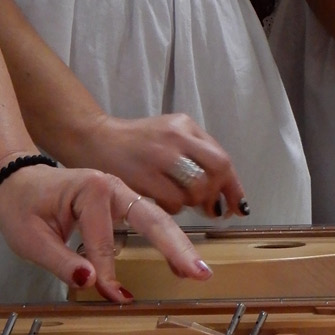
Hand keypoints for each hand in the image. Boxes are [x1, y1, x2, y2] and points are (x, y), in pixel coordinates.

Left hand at [0, 165, 212, 301]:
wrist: (17, 182)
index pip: (104, 242)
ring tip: (197, 271)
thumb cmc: (21, 208)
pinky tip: (180, 261)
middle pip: (151, 219)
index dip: (107, 273)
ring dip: (178, 245)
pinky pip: (148, 221)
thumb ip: (62, 262)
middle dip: (176, 247)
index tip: (111, 298)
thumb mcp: (30, 240)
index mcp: (91, 190)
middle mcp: (114, 187)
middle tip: (199, 274)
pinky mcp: (123, 203)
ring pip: (157, 219)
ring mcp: (122, 193)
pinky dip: (167, 240)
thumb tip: (92, 283)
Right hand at [73, 112, 246, 217]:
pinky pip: (172, 203)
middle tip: (210, 208)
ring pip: (196, 190)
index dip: (234, 187)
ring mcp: (159, 157)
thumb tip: (227, 193)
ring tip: (181, 201)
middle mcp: (176, 137)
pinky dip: (173, 208)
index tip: (240, 207)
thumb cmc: (138, 143)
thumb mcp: (170, 136)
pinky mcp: (142, 177)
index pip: (222, 158)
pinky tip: (162, 202)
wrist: (95, 140)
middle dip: (217, 195)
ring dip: (194, 203)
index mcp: (185, 126)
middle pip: (216, 172)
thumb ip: (198, 155)